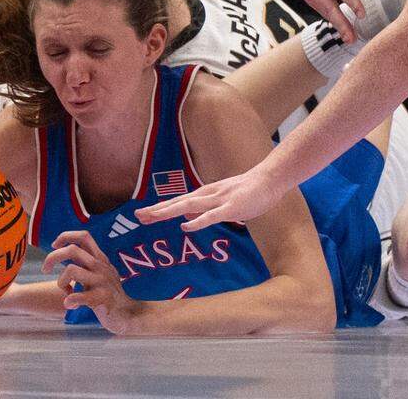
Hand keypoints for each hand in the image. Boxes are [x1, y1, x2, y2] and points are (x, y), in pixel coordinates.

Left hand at [42, 231, 141, 334]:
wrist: (127, 314)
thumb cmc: (108, 294)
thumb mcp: (98, 273)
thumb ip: (84, 263)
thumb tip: (63, 252)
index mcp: (99, 259)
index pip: (83, 236)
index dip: (66, 236)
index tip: (54, 245)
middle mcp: (100, 266)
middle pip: (72, 250)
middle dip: (52, 257)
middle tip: (45, 270)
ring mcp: (102, 281)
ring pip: (71, 270)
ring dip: (61, 282)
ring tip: (66, 292)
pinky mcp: (102, 298)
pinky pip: (79, 295)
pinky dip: (69, 300)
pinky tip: (70, 304)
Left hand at [134, 166, 284, 232]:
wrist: (270, 179)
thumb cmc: (248, 191)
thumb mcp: (222, 201)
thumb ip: (204, 209)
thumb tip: (186, 220)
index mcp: (206, 194)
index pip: (178, 202)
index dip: (159, 208)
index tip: (141, 214)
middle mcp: (208, 195)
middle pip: (178, 203)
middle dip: (157, 210)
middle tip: (137, 216)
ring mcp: (219, 200)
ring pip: (190, 206)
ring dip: (170, 212)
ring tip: (152, 217)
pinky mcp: (232, 207)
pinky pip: (213, 216)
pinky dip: (198, 221)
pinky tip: (186, 227)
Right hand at [285, 0, 364, 42]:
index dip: (352, 3)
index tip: (362, 14)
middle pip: (328, 8)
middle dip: (341, 24)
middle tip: (351, 38)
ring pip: (324, 12)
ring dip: (337, 25)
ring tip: (349, 37)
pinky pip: (321, 9)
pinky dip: (331, 18)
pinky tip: (341, 26)